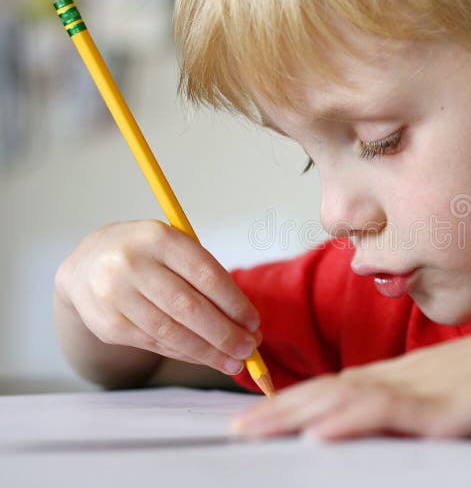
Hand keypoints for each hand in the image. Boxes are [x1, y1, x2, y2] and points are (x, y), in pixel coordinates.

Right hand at [54, 220, 261, 375]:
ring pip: (172, 332)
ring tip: (234, 362)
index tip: (254, 322)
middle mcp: (133, 264)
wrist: (87, 265)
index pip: (206, 275)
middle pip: (189, 308)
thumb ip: (208, 280)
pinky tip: (206, 358)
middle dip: (225, 333)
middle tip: (250, 348)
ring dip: (208, 352)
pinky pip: (156, 344)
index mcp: (159, 238)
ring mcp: (115, 296)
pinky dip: (186, 354)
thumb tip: (247, 325)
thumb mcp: (175, 250)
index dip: (234, 303)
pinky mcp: (108, 325)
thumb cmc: (149, 257)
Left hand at [231, 315, 470, 439]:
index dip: (296, 402)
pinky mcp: (446, 410)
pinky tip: (321, 433)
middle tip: (235, 428)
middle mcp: (403, 378)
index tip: (261, 415)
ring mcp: (422, 391)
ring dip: (295, 415)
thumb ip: (423, 406)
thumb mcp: (458, 391)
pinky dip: (352, 420)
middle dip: (278, 412)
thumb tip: (398, 422)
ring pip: (346, 400)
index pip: (338, 388)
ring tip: (253, 430)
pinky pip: (391, 413)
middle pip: (329, 393)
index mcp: (405, 376)